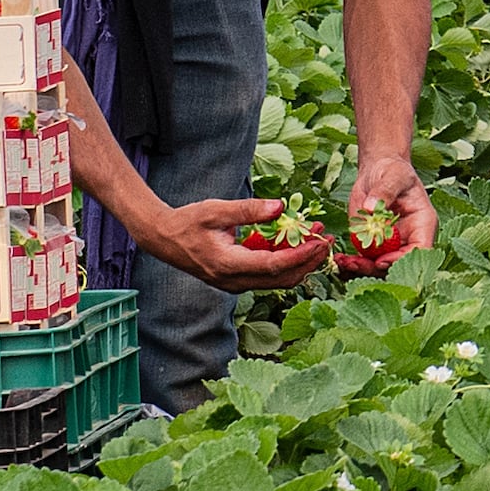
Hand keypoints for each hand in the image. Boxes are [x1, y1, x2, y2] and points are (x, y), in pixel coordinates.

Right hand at [137, 193, 328, 285]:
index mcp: (227, 265)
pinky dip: (285, 262)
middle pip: (281, 278)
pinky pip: (267, 276)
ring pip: (276, 280)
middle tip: (327, 239)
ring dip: (299, 261)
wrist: (163, 238)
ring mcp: (234, 284)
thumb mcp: (216, 210)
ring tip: (316, 237)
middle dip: (308, 260)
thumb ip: (248, 209)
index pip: (273, 266)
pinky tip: (296, 242)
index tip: (320, 241)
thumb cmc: (187, 221)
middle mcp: (233, 281)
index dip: (300, 255)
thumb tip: (280, 207)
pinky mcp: (236, 280)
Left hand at [353, 149, 438, 262]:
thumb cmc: (393, 170)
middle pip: (397, 263)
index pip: (419, 250)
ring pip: (379, 266)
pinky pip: (365, 259)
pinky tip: (339, 259)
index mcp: (422, 224)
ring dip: (360, 268)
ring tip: (342, 262)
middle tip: (354, 264)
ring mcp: (390, 243)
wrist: (378, 170)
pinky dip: (352, 263)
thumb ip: (384, 191)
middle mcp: (408, 237)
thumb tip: (371, 207)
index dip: (402, 259)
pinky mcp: (372, 242)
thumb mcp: (392, 176)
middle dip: (375, 267)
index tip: (380, 260)